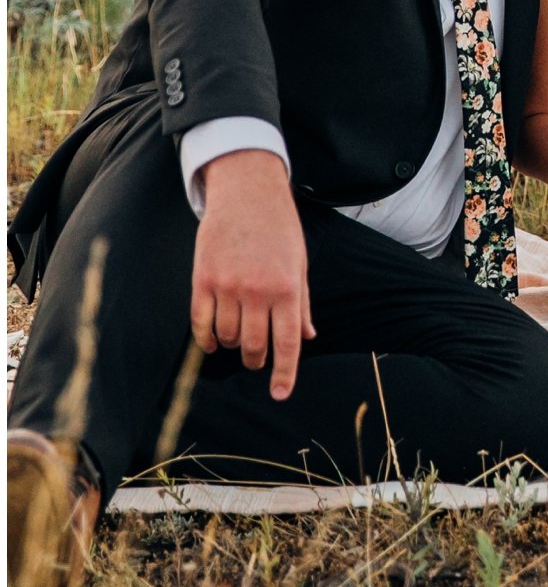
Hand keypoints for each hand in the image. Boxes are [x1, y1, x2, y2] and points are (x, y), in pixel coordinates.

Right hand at [191, 151, 314, 399]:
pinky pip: (200, 323)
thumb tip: (307, 337)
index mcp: (286, 288)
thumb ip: (301, 303)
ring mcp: (227, 286)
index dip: (284, 373)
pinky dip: (206, 338)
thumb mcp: (299, 263)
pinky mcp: (202, 280)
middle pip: (252, 346)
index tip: (280, 394)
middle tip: (255, 359)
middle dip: (255, 360)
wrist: (247, 191)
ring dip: (232, 344)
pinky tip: (212, 340)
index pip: (286, 343)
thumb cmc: (279, 228)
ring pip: (226, 337)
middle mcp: (257, 291)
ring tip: (237, 335)